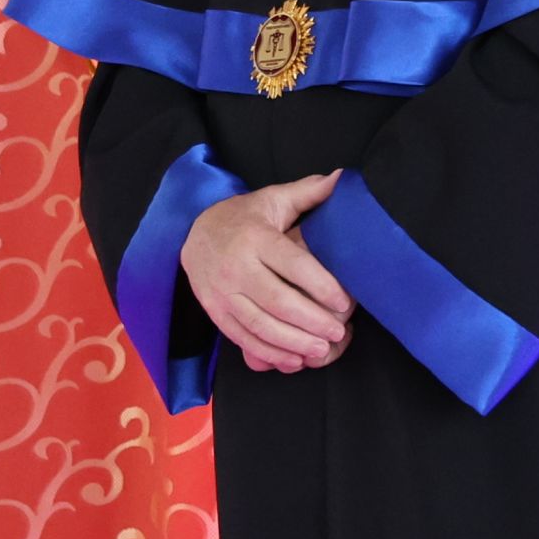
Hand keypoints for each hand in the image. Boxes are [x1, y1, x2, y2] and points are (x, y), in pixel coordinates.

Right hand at [185, 172, 351, 371]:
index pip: (293, 265)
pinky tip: (294, 360)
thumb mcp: (272, 199)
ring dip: (294, 342)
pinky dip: (269, 353)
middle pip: (278, 301)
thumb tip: (342, 178)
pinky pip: (243, 338)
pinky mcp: (214, 311)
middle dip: (312, 321)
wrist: (193, 232)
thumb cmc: (244, 217)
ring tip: (322, 349)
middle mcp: (236, 266)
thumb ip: (309, 191)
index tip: (345, 303)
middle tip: (338, 332)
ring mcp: (221, 292)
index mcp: (255, 237)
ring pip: (260, 325)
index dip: (322, 286)